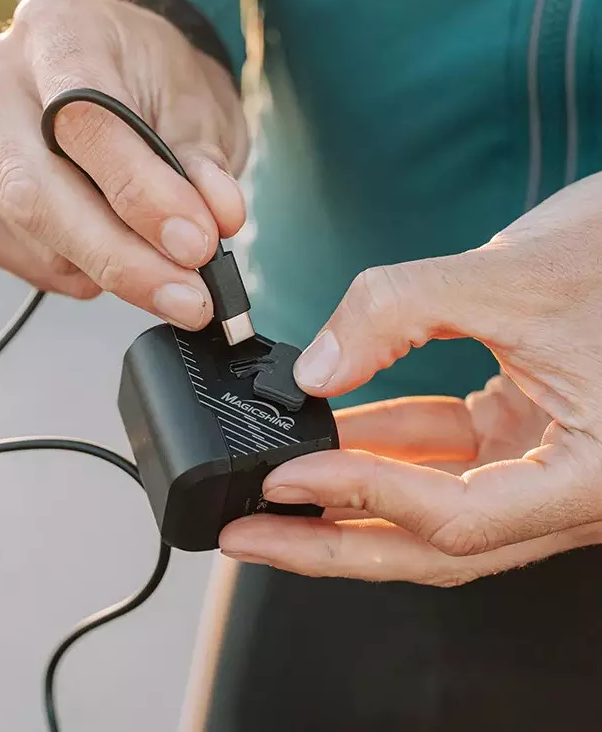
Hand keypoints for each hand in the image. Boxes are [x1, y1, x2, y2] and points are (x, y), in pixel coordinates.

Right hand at [0, 0, 247, 328]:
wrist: (124, 78)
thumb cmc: (158, 85)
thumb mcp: (199, 108)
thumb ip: (206, 165)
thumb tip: (216, 222)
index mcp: (55, 29)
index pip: (84, 122)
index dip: (142, 195)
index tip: (196, 246)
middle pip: (36, 192)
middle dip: (121, 259)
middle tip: (189, 299)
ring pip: (35, 239)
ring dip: (112, 270)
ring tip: (163, 260)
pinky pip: (24, 264)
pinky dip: (80, 276)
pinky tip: (111, 253)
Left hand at [220, 174, 601, 584]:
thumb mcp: (513, 275)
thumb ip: (402, 310)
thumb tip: (318, 368)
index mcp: (593, 475)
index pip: (459, 518)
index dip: (363, 500)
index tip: (285, 477)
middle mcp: (568, 486)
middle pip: (431, 541)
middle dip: (330, 541)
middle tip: (249, 535)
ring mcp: (543, 461)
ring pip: (429, 504)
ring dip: (347, 495)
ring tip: (269, 490)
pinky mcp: (523, 430)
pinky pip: (441, 456)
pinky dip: (381, 448)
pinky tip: (326, 432)